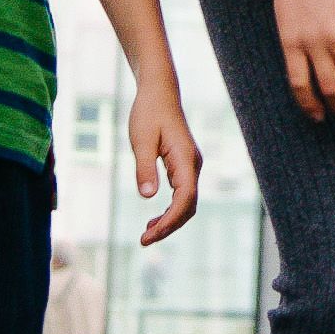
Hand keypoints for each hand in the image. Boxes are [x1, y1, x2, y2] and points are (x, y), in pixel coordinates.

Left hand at [123, 76, 202, 244]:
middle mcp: (193, 165)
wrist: (158, 92)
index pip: (185, 199)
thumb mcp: (141, 140)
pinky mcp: (183, 165)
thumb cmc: (148, 113)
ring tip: (147, 235)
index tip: (150, 234)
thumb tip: (148, 197)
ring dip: (169, 221)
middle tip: (144, 241)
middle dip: (169, 226)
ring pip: (186, 203)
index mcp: (186, 159)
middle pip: (188, 206)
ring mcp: (190, 166)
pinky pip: (181, 195)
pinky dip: (169, 210)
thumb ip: (144, 168)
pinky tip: (153, 219)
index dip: (170, 220)